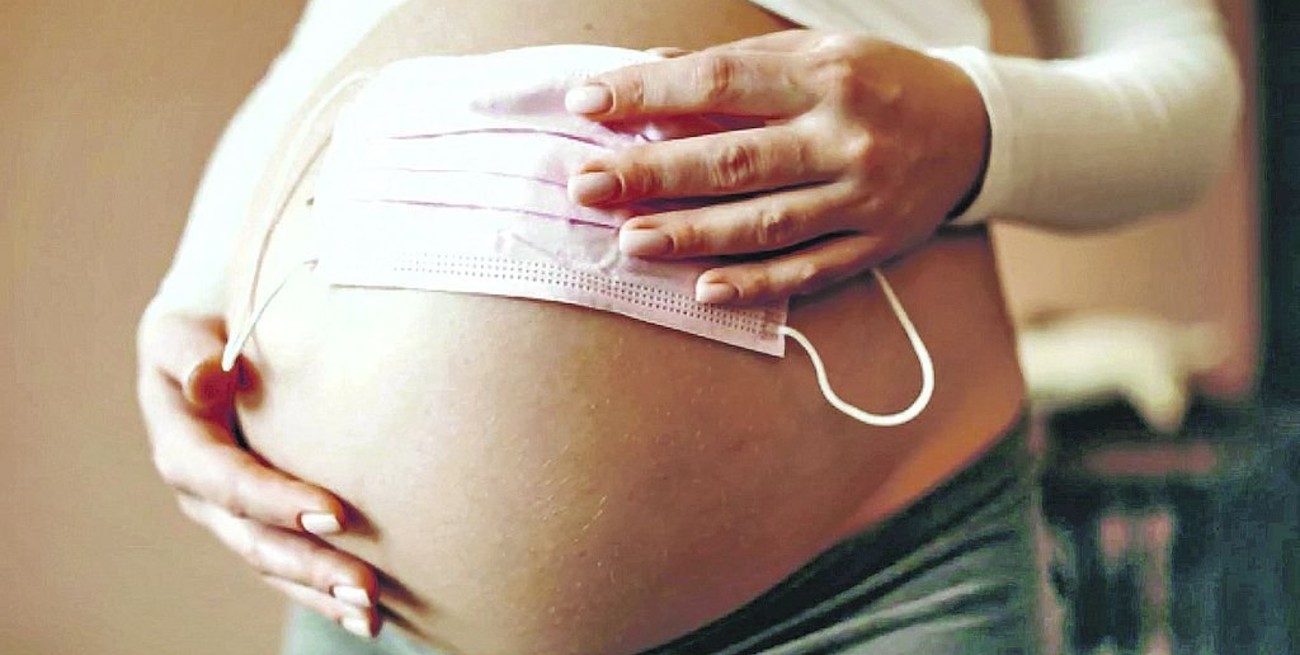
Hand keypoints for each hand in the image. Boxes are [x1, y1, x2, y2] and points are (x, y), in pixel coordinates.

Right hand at [136, 310, 379, 638]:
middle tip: (365, 587)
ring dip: (322, 592)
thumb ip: (191, 354)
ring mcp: (231, 516)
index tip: (335, 513)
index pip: (228, 481)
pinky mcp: (260, 524)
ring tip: (372, 615)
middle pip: (255, 540)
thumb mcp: (182, 330)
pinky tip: (368, 616)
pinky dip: (326, 592)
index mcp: (182, 445)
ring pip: (275, 564)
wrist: (207, 343)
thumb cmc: (203, 329)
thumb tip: (209, 376)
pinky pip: (290, 566)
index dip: (275, 501)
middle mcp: (203, 494)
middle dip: (311, 566)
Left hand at [566, 30, 988, 303]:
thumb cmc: (877, 82)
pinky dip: (757, 284)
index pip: (719, 84)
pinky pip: (810, 270)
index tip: (586, 103)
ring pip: (767, 223)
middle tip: (586, 185)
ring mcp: (863, 197)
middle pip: (734, 159)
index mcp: (825, 75)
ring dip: (693, 235)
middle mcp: (845, 137)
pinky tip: (705, 290)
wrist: (974, 128)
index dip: (648, 93)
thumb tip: (651, 70)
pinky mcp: (876, 244)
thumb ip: (736, 65)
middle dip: (653, 173)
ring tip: (630, 241)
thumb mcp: (817, 52)